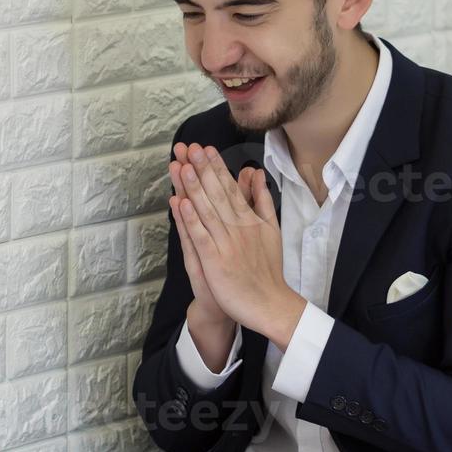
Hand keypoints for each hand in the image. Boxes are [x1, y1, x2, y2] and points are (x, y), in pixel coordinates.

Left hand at [171, 142, 304, 341]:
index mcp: (250, 219)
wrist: (270, 304)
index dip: (216, 167)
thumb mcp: (271, 228)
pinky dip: (190, 219)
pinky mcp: (215, 262)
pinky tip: (179, 203)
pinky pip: (201, 237)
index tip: (204, 148)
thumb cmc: (268, 268)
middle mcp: (238, 227)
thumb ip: (262, 199)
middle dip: (201, 169)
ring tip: (181, 166)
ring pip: (207, 210)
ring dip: (193, 188)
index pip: (230, 187)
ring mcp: (227, 244)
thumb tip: (256, 172)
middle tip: (188, 147)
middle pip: (217, 193)